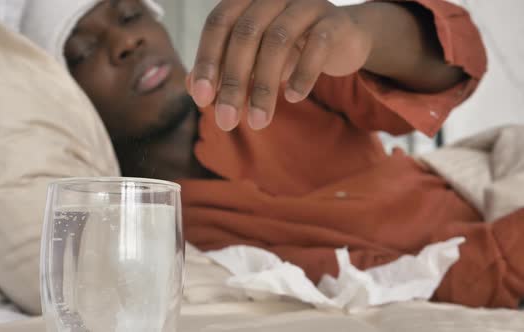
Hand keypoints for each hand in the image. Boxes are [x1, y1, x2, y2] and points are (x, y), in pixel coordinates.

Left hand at [188, 0, 371, 130]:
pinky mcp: (334, 21)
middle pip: (245, 34)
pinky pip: (317, 45)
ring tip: (257, 122)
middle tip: (226, 121)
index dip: (207, 60)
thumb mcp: (252, 58)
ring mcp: (305, 4)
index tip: (201, 99)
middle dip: (233, 82)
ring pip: (278, 41)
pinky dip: (302, 74)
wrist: (341, 38)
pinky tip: (293, 98)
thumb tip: (192, 88)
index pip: (219, 23)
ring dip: (264, 87)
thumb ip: (221, 67)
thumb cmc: (288, 48)